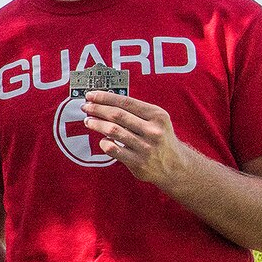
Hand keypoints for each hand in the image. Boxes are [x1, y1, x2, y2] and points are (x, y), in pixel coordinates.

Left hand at [78, 92, 194, 188]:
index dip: (105, 97)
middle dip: (97, 109)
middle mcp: (153, 130)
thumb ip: (135, 111)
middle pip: (117, 115)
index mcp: (157, 116)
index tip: (91, 95)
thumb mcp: (156, 121)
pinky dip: (104, 142)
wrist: (176, 166)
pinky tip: (102, 140)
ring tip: (88, 121)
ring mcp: (145, 147)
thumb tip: (105, 101)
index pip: (126, 102)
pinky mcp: (138, 162)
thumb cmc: (160, 138)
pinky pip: (112, 149)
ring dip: (96, 124)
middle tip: (86, 107)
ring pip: (113, 131)